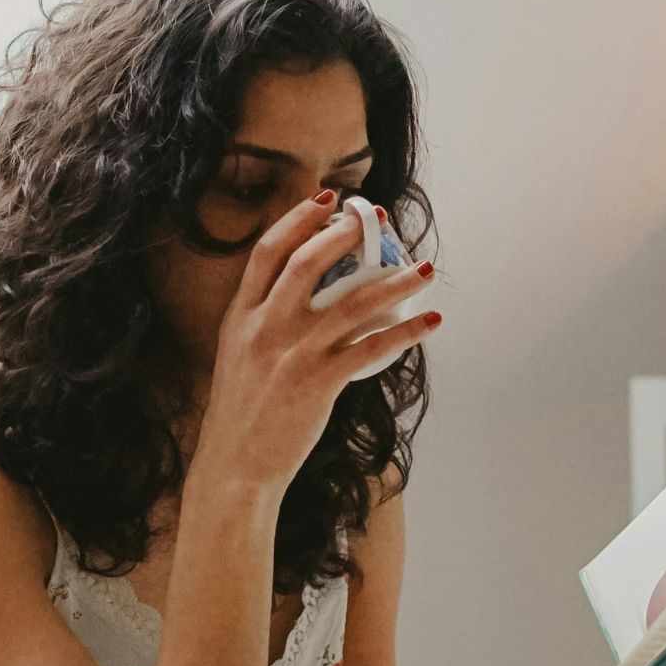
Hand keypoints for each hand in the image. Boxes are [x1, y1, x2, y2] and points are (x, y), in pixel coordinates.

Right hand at [193, 191, 439, 493]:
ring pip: (352, 302)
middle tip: (379, 220)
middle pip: (308, 263)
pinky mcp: (318, 382)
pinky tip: (430, 323)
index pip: (268, 252)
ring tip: (425, 269)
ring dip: (395, 281)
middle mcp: (265, 327)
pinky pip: (372, 348)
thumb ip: (264, 321)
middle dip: (346, 235)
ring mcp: (292, 353)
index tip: (327, 200)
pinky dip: (406, 333)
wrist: (235, 465)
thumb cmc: (242, 413)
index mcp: (241, 316)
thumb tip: (305, 298)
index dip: (298, 220)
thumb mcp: (238, 355)